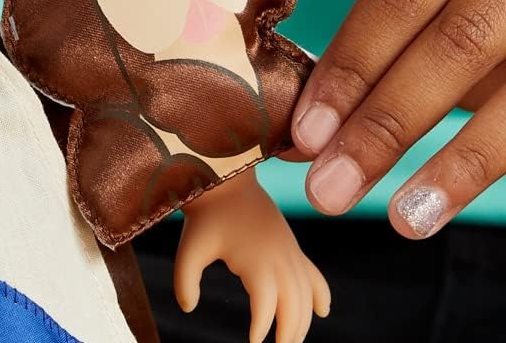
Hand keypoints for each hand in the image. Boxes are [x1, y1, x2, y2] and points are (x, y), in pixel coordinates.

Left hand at [174, 169, 329, 342]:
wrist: (226, 180)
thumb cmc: (206, 216)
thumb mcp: (189, 248)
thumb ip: (184, 282)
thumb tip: (189, 308)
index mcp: (257, 258)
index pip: (267, 304)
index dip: (262, 327)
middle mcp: (279, 255)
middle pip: (295, 305)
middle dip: (288, 334)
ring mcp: (289, 250)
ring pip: (306, 294)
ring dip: (302, 321)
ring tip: (289, 341)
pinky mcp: (290, 245)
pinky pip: (313, 274)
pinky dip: (320, 294)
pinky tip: (323, 311)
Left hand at [289, 0, 505, 238]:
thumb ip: (394, 40)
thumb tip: (313, 128)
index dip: (352, 62)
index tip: (306, 132)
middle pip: (453, 39)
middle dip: (384, 122)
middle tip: (327, 189)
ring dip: (447, 162)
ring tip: (396, 219)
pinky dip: (490, 162)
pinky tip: (444, 203)